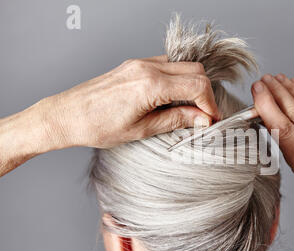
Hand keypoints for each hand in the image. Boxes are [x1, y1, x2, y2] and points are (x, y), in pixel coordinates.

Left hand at [39, 55, 218, 148]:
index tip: (211, 119)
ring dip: (191, 85)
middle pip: (195, 70)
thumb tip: (201, 119)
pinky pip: (166, 66)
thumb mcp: (142, 130)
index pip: (197, 85)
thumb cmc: (97, 126)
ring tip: (187, 109)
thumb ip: (176, 120)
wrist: (66, 115)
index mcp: (150, 85)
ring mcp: (139, 63)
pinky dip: (176, 80)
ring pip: (182, 66)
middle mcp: (147, 68)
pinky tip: (171, 99)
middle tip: (203, 115)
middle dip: (205, 93)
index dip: (210, 104)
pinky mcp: (134, 65)